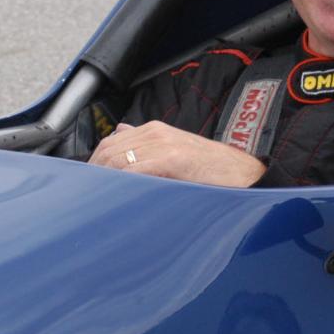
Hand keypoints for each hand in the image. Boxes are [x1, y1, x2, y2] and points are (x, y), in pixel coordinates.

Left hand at [88, 121, 266, 187]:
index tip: (88, 186)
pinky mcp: (172, 160)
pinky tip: (116, 199)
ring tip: (96, 203)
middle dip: (93, 174)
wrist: (245, 175)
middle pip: (108, 150)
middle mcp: (156, 133)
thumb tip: (120, 133)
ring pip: (117, 159)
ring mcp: (164, 145)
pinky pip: (135, 170)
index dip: (94, 165)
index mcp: (155, 130)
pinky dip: (121, 184)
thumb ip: (149, 145)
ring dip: (102, 181)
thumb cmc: (214, 170)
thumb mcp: (178, 150)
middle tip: (87, 199)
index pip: (110, 143)